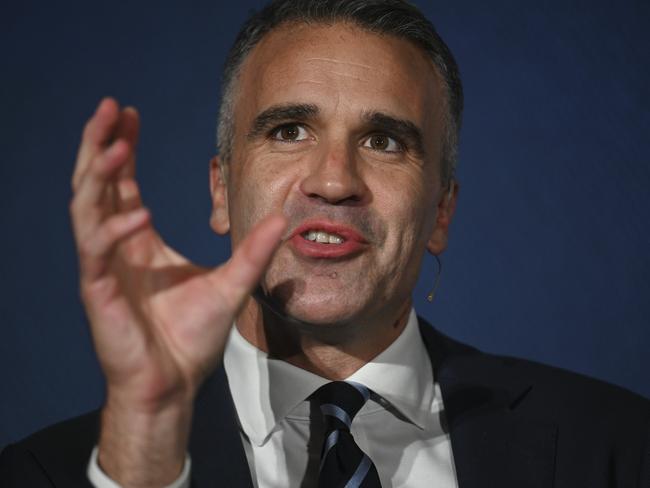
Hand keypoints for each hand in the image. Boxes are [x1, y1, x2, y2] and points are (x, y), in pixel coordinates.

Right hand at [70, 98, 285, 485]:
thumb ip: (253, 252)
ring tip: (117, 143)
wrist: (173, 383)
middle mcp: (115, 246)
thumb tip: (283, 219)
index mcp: (138, 240)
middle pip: (96, 183)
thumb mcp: (231, 284)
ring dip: (98, 173)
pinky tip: (138, 212)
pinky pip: (96, 249)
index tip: (130, 113)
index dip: (124, 147)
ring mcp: (103, 267)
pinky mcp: (98, 290)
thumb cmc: (191, 338)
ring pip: (85, 206)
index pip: (123, 182)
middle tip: (109, 106)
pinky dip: (113, 228)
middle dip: (99, 143)